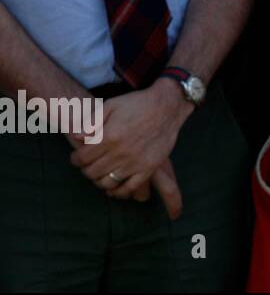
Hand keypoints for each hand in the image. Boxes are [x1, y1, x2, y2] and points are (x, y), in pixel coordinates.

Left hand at [70, 81, 192, 196]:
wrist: (168, 106)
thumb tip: (76, 137)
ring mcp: (136, 162)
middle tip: (88, 164)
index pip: (82, 158)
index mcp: (110, 136)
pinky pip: (130, 187)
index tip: (77, 157)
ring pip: (107, 182)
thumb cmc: (138, 103)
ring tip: (99, 173)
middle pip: (92, 171)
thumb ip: (92, 121)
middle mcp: (121, 152)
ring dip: (98, 180)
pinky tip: (113, 187)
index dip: (75, 159)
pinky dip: (118, 191)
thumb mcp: (111, 105)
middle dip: (85, 169)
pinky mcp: (149, 168)